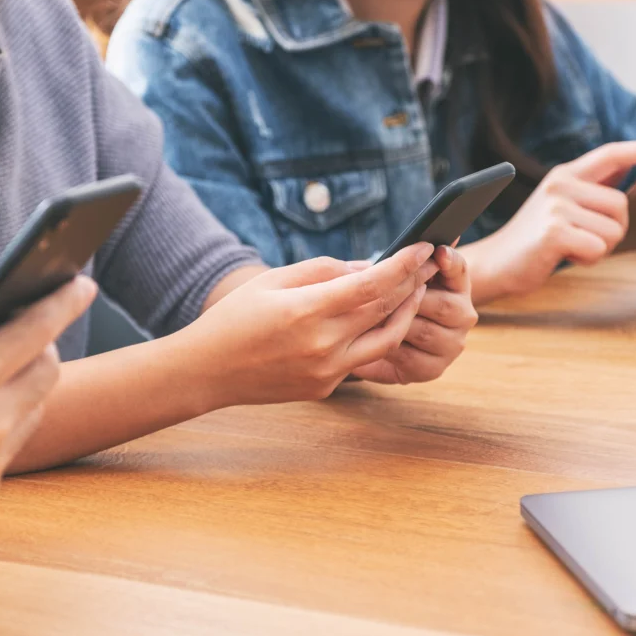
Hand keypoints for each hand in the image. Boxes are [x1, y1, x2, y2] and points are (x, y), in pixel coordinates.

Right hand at [180, 243, 435, 406]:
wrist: (207, 371)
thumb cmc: (234, 318)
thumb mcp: (272, 280)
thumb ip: (323, 271)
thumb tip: (367, 267)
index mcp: (308, 311)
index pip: (372, 284)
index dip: (403, 264)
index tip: (422, 247)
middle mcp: (323, 345)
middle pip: (385, 311)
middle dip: (412, 284)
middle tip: (429, 264)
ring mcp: (327, 371)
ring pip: (386, 341)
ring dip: (405, 314)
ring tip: (414, 292)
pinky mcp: (325, 388)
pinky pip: (362, 359)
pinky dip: (376, 336)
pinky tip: (380, 318)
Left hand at [353, 245, 476, 383]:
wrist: (383, 339)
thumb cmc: (392, 299)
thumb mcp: (398, 277)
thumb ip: (410, 261)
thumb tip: (430, 242)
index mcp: (458, 287)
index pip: (459, 270)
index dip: (450, 261)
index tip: (437, 252)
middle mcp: (463, 316)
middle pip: (442, 305)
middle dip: (408, 298)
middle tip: (378, 292)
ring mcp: (451, 345)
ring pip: (423, 331)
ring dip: (393, 323)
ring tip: (365, 316)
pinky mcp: (433, 369)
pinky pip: (408, 356)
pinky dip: (386, 347)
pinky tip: (367, 339)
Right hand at [464, 141, 635, 302]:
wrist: (493, 263)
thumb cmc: (532, 239)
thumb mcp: (559, 205)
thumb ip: (590, 188)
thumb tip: (624, 169)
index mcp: (564, 175)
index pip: (610, 155)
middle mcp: (560, 185)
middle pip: (622, 205)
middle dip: (612, 230)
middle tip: (583, 240)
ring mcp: (557, 207)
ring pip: (614, 230)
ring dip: (600, 248)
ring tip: (571, 248)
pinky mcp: (555, 232)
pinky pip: (598, 248)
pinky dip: (587, 259)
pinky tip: (565, 257)